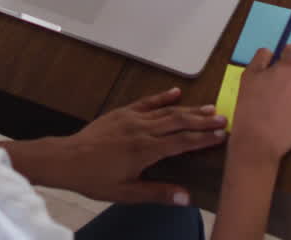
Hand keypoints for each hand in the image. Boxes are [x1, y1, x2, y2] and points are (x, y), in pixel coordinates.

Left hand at [45, 87, 226, 204]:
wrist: (66, 159)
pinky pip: (147, 102)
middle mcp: (142, 130)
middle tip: (223, 119)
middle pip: (179, 122)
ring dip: (189, 109)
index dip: (204, 138)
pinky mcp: (122, 113)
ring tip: (209, 107)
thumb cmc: (94, 178)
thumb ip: (157, 193)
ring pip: (167, 110)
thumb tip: (185, 197)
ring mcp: (132, 118)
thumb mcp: (126, 193)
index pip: (182, 141)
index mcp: (146, 150)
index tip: (222, 135)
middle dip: (203, 120)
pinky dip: (163, 97)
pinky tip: (176, 93)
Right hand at [229, 45, 290, 164]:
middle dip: (289, 73)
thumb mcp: (248, 76)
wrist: (258, 141)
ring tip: (280, 102)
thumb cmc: (250, 107)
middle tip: (274, 87)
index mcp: (290, 67)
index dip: (282, 56)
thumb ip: (260, 58)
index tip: (275, 65)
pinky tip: (287, 112)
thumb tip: (270, 52)